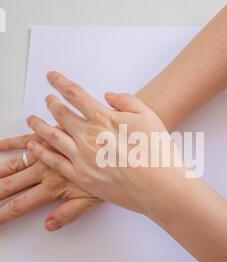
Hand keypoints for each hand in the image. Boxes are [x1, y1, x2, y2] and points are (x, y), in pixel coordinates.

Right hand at [0, 133, 100, 229]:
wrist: (119, 144)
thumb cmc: (110, 170)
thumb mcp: (93, 199)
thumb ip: (70, 213)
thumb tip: (49, 225)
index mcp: (54, 188)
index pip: (22, 205)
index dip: (4, 214)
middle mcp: (45, 171)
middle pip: (11, 185)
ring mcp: (46, 152)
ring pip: (13, 163)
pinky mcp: (50, 136)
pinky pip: (25, 139)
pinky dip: (10, 143)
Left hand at [26, 72, 186, 217]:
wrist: (159, 185)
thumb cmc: (157, 151)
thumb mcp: (147, 115)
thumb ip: (126, 101)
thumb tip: (107, 96)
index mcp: (103, 118)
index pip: (74, 94)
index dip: (60, 82)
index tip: (51, 76)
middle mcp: (87, 135)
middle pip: (61, 114)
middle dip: (51, 104)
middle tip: (47, 99)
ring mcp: (82, 157)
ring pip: (52, 137)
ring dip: (39, 126)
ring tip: (32, 120)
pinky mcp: (82, 177)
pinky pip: (55, 162)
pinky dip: (42, 153)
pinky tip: (34, 147)